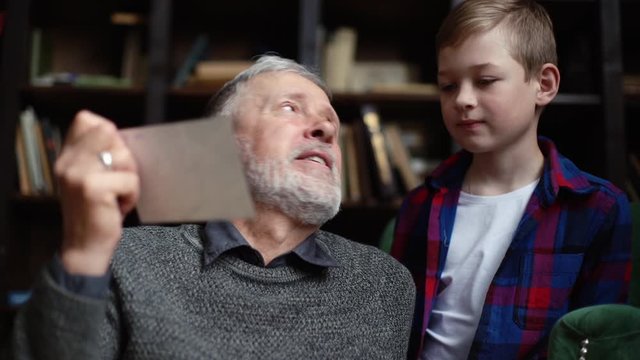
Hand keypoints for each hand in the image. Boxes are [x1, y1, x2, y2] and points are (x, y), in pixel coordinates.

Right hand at [55, 110, 139, 274]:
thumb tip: (121, 136)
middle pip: (108, 132)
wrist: (85, 246)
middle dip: (124, 155)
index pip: (86, 120)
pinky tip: (120, 207)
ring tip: (119, 195)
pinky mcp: (92, 187)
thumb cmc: (96, 211)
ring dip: (130, 178)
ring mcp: (78, 173)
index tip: (110, 158)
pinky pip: (130, 179)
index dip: (108, 133)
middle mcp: (68, 162)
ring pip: (123, 156)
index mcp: (67, 156)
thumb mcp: (92, 178)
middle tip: (119, 179)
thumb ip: (99, 155)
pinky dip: (132, 195)